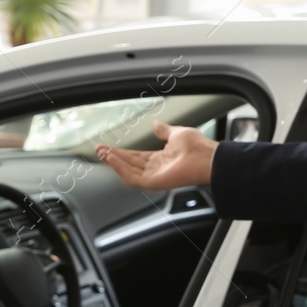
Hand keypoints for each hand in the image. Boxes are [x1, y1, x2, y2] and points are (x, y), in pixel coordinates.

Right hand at [96, 120, 218, 190]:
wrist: (207, 157)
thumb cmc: (198, 147)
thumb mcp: (176, 133)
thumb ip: (163, 130)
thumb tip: (155, 124)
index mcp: (160, 159)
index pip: (136, 156)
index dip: (122, 151)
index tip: (109, 146)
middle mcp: (156, 168)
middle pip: (129, 163)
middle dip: (113, 156)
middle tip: (99, 149)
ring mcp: (154, 176)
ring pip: (128, 171)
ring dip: (114, 162)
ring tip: (103, 153)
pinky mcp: (154, 182)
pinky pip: (133, 178)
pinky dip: (121, 169)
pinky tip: (113, 160)